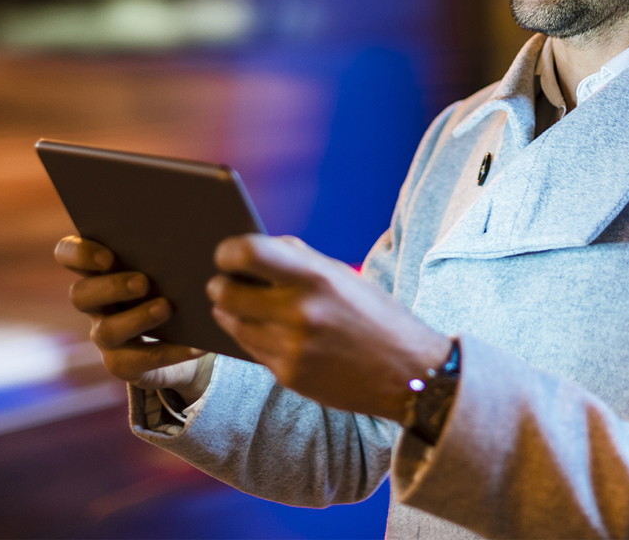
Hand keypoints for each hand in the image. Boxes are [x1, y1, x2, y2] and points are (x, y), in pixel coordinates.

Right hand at [55, 235, 206, 391]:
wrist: (190, 337)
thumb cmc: (176, 284)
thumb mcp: (171, 263)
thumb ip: (167, 249)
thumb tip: (187, 232)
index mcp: (100, 269)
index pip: (68, 254)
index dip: (79, 254)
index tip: (107, 257)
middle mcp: (96, 303)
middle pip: (80, 295)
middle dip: (110, 287)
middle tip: (143, 282)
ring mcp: (106, 336)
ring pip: (105, 331)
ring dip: (137, 318)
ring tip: (167, 308)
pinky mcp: (124, 364)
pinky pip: (139, 361)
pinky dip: (170, 352)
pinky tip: (196, 345)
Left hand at [208, 234, 450, 420]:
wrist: (409, 374)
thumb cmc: (377, 317)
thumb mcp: (344, 277)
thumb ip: (300, 262)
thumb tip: (253, 252)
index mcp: (317, 278)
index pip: (249, 252)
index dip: (228, 251)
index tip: (225, 253)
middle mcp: (300, 312)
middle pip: (227, 293)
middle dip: (219, 286)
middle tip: (220, 282)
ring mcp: (291, 348)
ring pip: (233, 324)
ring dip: (230, 313)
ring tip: (236, 305)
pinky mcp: (288, 376)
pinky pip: (251, 350)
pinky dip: (252, 337)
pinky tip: (262, 330)